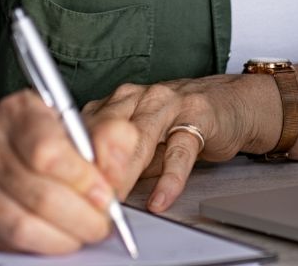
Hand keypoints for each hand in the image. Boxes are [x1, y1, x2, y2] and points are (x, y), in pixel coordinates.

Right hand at [0, 90, 141, 253]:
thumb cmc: (28, 136)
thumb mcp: (70, 123)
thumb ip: (106, 139)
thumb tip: (121, 168)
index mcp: (17, 112)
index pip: (48, 152)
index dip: (84, 181)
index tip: (106, 195)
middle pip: (41, 195)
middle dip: (83, 218)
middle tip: (102, 222)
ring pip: (23, 225)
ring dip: (65, 237)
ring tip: (83, 231)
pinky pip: (8, 242)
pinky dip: (42, 245)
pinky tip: (57, 236)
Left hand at [83, 74, 282, 212]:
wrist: (230, 104)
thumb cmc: (180, 123)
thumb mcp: (141, 141)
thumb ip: (116, 159)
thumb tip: (87, 190)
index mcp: (118, 101)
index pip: (86, 128)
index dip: (75, 160)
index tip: (67, 188)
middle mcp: (140, 97)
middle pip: (108, 131)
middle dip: (95, 168)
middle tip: (87, 199)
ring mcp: (169, 104)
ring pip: (139, 137)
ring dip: (125, 171)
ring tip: (116, 199)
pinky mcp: (198, 117)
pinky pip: (180, 151)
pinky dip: (170, 178)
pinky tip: (161, 198)